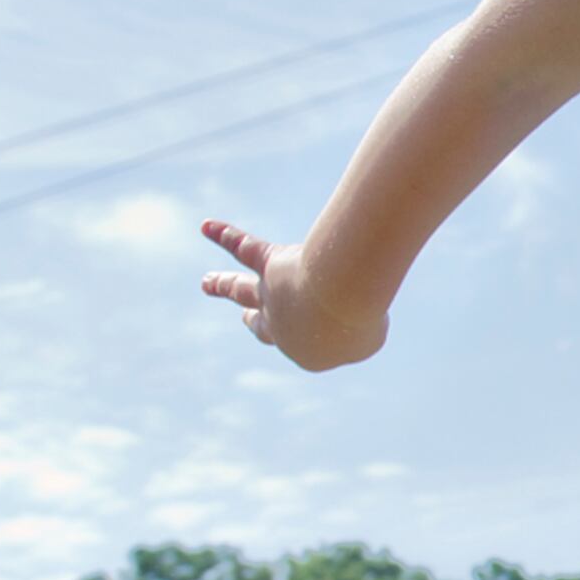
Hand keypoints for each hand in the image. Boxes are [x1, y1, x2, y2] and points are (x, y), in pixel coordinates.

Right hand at [199, 217, 388, 370]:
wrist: (341, 299)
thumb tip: (357, 303)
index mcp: (309, 352)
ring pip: (242, 290)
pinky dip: (228, 237)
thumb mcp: (372, 330)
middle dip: (254, 320)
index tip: (352, 320)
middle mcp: (283, 329)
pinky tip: (208, 226)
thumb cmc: (361, 317)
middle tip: (245, 316)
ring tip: (207, 282)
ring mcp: (272, 297)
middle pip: (262, 326)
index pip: (316, 339)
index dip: (335, 327)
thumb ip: (364, 323)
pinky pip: (245, 249)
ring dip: (224, 285)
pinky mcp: (271, 266)